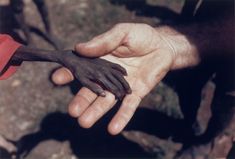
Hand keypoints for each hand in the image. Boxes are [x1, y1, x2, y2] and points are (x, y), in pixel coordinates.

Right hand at [52, 23, 194, 134]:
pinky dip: (121, 117)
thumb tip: (79, 47)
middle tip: (72, 111)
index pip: (82, 68)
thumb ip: (103, 41)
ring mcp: (121, 86)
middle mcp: (107, 76)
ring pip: (107, 101)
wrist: (164, 45)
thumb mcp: (122, 33)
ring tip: (84, 122)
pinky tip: (113, 129)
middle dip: (82, 101)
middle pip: (92, 90)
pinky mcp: (136, 93)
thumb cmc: (141, 36)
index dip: (69, 72)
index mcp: (101, 60)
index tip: (56, 78)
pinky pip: (128, 107)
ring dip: (96, 112)